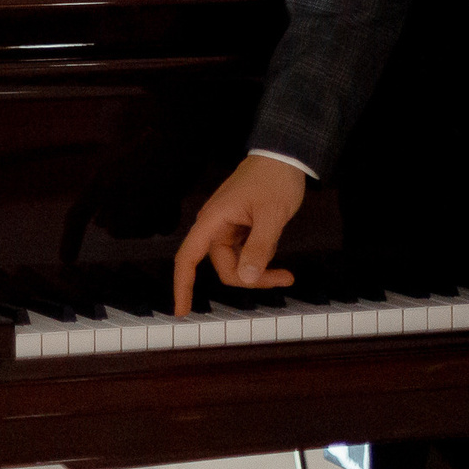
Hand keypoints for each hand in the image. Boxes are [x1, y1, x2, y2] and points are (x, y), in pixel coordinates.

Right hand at [171, 154, 305, 315]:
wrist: (285, 156)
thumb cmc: (274, 179)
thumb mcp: (271, 215)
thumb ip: (259, 248)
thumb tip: (246, 278)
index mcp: (213, 220)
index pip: (188, 258)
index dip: (182, 285)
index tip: (181, 312)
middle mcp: (215, 226)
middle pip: (224, 267)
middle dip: (251, 278)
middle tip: (285, 278)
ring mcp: (228, 227)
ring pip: (237, 264)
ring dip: (259, 271)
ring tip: (286, 272)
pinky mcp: (240, 228)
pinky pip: (246, 254)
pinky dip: (260, 260)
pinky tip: (277, 251)